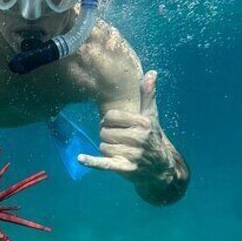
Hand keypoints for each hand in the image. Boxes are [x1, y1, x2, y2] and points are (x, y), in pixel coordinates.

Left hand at [77, 70, 174, 184]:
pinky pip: (104, 163)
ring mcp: (132, 154)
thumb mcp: (151, 116)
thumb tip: (152, 72)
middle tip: (119, 140)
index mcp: (143, 123)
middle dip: (108, 136)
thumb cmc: (152, 138)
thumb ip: (148, 94)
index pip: (110, 116)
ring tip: (119, 151)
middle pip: (105, 132)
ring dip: (106, 149)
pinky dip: (92, 161)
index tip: (117, 126)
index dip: (109, 121)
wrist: (160, 168)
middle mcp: (138, 138)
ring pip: (102, 146)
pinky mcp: (124, 168)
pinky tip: (81, 159)